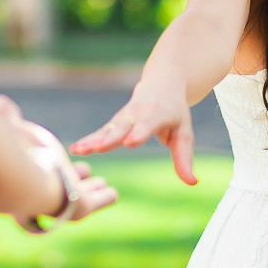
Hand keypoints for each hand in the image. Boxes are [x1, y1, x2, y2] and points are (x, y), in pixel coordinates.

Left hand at [0, 94, 117, 222]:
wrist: (19, 174)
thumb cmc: (13, 150)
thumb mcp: (13, 128)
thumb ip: (8, 117)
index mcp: (32, 173)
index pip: (44, 170)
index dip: (54, 163)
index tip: (62, 156)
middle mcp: (46, 190)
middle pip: (63, 188)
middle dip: (75, 181)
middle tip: (87, 172)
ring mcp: (62, 202)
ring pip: (80, 196)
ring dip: (92, 191)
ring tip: (104, 184)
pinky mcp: (79, 207)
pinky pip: (95, 202)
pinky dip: (104, 198)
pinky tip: (113, 194)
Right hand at [68, 79, 197, 185]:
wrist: (161, 84)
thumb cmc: (174, 112)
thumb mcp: (184, 133)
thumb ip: (184, 158)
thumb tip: (192, 183)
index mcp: (157, 114)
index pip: (148, 124)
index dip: (140, 132)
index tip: (130, 142)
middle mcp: (137, 114)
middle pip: (123, 127)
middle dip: (111, 137)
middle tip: (100, 147)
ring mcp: (124, 117)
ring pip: (108, 129)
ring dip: (93, 139)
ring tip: (79, 150)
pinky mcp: (115, 123)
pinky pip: (101, 132)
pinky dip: (88, 140)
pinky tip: (75, 149)